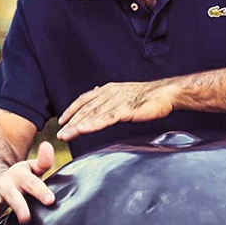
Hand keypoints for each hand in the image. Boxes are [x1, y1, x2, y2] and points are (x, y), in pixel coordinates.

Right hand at [0, 141, 55, 224]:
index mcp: (19, 175)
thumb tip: (47, 145)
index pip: (32, 182)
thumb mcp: (32, 168)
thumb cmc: (21, 178)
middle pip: (12, 194)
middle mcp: (5, 184)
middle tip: (26, 218)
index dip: (41, 191)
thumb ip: (44, 161)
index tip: (50, 200)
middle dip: (19, 206)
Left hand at [57, 81, 176, 140]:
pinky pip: (106, 118)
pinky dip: (93, 124)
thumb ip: (112, 98)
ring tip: (66, 135)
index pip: (85, 99)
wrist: (165, 93)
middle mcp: (110, 93)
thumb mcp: (126, 94)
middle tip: (60, 134)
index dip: (72, 109)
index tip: (62, 120)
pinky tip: (84, 130)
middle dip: (71, 121)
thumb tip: (101, 99)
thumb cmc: (148, 96)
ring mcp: (117, 101)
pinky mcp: (126, 109)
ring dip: (78, 125)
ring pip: (93, 114)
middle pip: (86, 108)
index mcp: (109, 89)